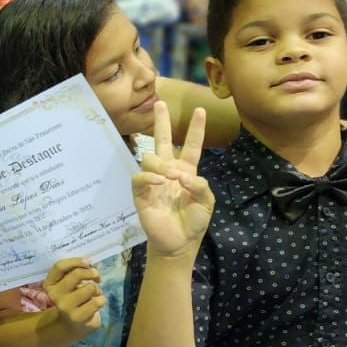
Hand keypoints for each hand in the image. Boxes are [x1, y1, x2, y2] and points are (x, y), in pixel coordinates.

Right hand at [41, 257, 104, 335]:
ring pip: (90, 288)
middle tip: (96, 276)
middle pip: (77, 274)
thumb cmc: (74, 297)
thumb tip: (91, 264)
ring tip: (94, 294)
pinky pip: (97, 301)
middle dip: (91, 272)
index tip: (89, 261)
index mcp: (50, 284)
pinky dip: (101, 300)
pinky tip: (97, 304)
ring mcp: (65, 307)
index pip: (60, 266)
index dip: (76, 261)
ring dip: (97, 289)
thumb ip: (76, 271)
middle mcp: (54, 295)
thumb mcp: (71, 283)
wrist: (74, 324)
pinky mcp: (77, 317)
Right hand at [133, 101, 214, 257]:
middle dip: (162, 122)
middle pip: (164, 141)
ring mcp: (153, 181)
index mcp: (187, 171)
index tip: (201, 110)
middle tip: (160, 103)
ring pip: (150, 157)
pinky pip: (139, 177)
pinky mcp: (141, 193)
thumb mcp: (206, 202)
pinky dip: (149, 177)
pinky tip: (160, 182)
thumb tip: (182, 175)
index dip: (196, 129)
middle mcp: (169, 172)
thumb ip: (200, 185)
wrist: (179, 243)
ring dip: (161, 163)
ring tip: (171, 177)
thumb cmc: (194, 222)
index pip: (192, 146)